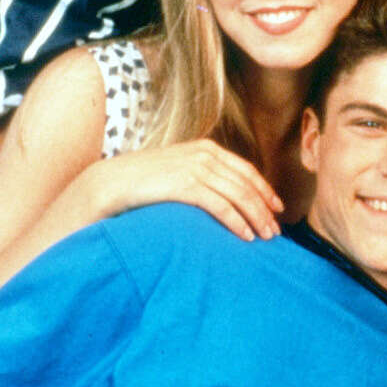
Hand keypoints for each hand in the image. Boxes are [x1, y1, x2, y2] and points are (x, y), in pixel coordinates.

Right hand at [78, 139, 282, 239]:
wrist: (108, 183)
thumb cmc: (142, 183)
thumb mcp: (177, 171)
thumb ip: (201, 176)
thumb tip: (223, 195)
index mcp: (206, 149)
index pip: (246, 170)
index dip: (265, 190)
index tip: (277, 208)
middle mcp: (205, 155)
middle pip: (247, 184)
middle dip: (265, 208)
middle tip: (276, 231)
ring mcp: (195, 168)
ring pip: (238, 195)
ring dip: (256, 218)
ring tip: (265, 237)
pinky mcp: (185, 185)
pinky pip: (220, 205)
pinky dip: (236, 221)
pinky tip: (245, 236)